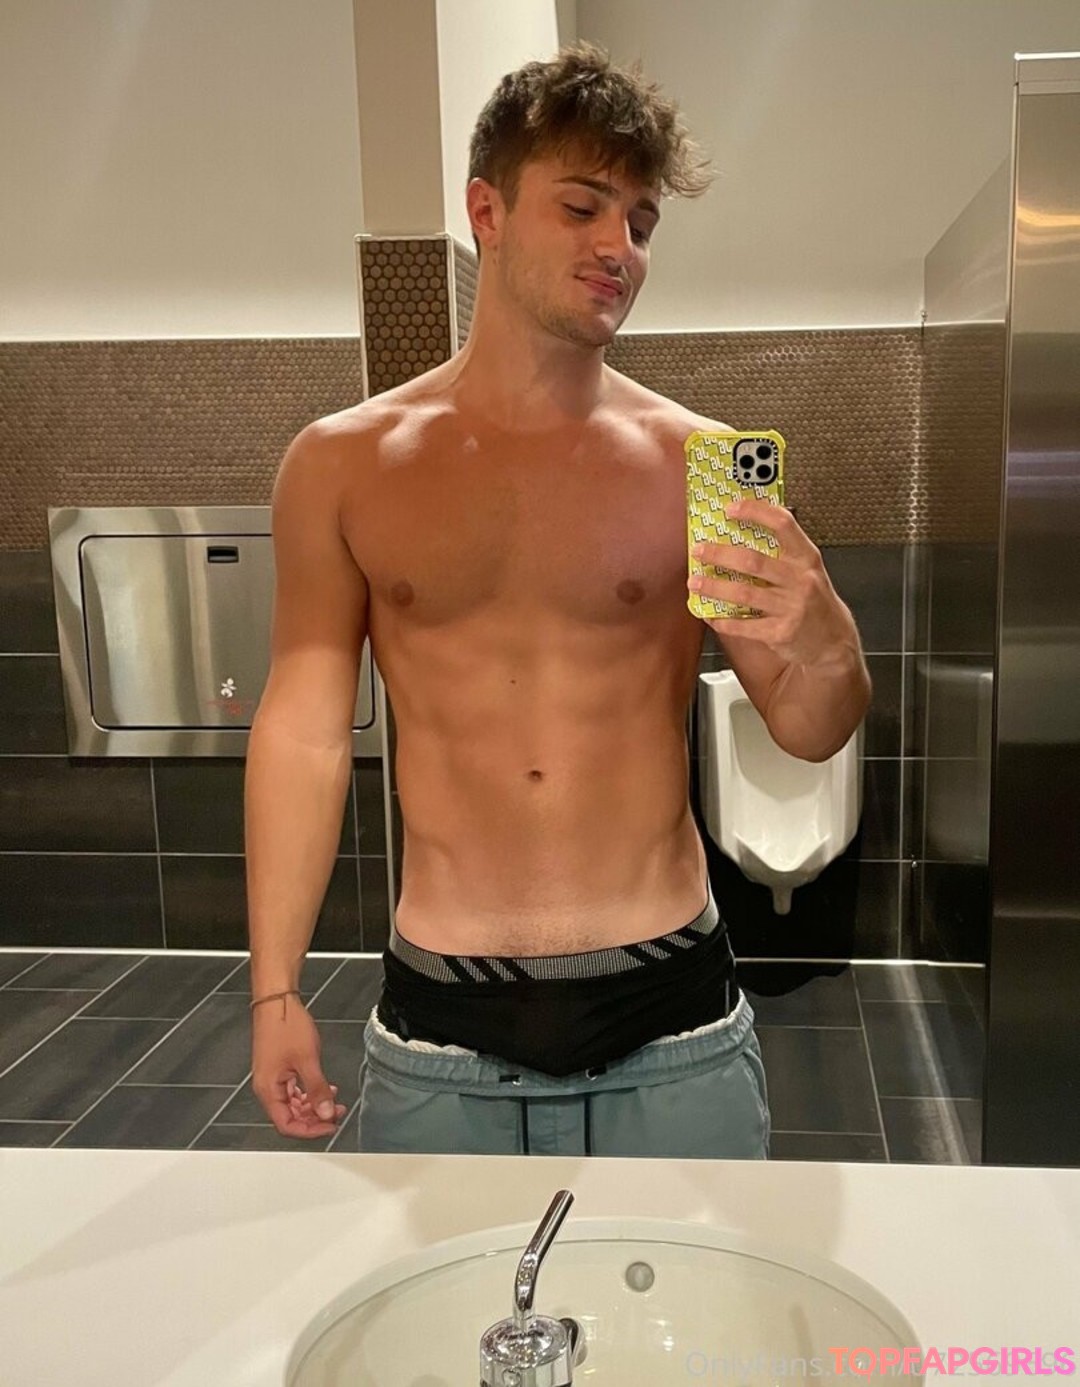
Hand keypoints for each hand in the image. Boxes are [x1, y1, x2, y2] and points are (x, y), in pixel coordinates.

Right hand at [251, 1000, 347, 1139]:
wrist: (277, 1001)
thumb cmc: (285, 1025)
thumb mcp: (307, 1059)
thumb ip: (317, 1089)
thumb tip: (326, 1113)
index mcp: (268, 1090)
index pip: (287, 1125)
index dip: (310, 1130)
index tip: (330, 1126)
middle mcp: (267, 1087)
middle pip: (291, 1117)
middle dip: (315, 1118)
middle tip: (336, 1112)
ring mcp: (272, 1078)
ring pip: (294, 1104)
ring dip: (314, 1105)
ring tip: (334, 1101)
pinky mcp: (279, 1069)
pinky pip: (294, 1091)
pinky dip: (309, 1093)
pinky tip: (324, 1088)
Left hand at [688, 498, 855, 666]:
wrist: (834, 639)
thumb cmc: (814, 600)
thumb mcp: (806, 570)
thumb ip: (781, 554)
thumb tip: (738, 536)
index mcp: (806, 558)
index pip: (783, 524)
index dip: (755, 512)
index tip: (730, 508)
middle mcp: (800, 580)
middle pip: (753, 561)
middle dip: (720, 554)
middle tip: (698, 551)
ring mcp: (791, 608)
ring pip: (744, 594)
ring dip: (714, 587)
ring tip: (695, 582)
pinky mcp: (781, 633)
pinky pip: (744, 626)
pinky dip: (723, 620)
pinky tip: (710, 614)